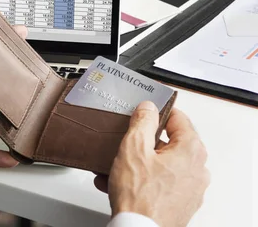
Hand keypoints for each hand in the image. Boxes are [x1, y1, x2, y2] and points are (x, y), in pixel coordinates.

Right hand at [95, 102, 209, 226]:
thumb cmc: (140, 196)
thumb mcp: (134, 147)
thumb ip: (142, 122)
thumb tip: (148, 108)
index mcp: (191, 150)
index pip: (178, 118)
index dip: (156, 113)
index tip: (142, 114)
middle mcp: (197, 170)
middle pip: (169, 143)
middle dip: (142, 142)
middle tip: (126, 142)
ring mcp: (190, 189)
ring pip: (161, 165)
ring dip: (138, 163)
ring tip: (115, 165)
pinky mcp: (179, 204)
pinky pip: (159, 183)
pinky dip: (141, 180)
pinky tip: (118, 182)